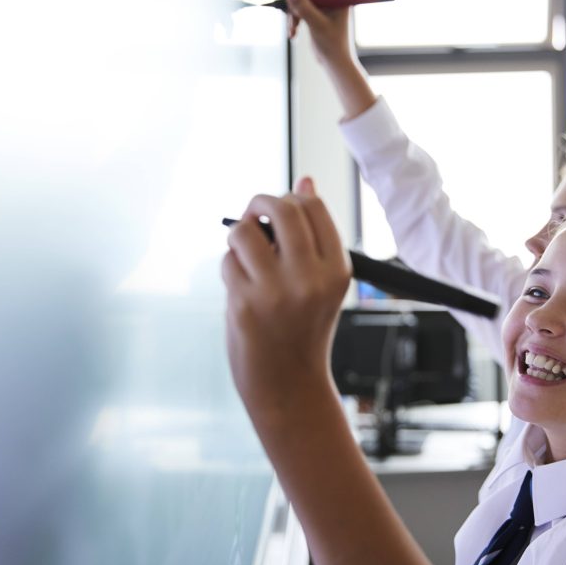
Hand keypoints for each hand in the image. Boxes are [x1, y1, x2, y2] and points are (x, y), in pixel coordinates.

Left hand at [222, 179, 351, 429]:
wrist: (289, 385)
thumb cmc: (302, 328)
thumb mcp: (321, 282)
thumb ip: (312, 235)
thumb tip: (305, 179)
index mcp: (337, 270)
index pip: (313, 207)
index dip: (290, 198)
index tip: (279, 210)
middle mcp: (311, 278)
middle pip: (282, 209)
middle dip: (261, 203)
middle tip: (254, 215)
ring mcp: (277, 291)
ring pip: (246, 232)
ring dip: (240, 237)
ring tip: (245, 257)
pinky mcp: (245, 303)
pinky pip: (228, 261)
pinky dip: (230, 268)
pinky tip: (241, 288)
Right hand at [286, 0, 376, 118]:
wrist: (335, 64)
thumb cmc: (332, 47)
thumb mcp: (317, 26)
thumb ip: (304, 8)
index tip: (291, 3)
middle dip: (297, 5)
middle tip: (292, 20)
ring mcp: (325, 6)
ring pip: (301, 1)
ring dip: (293, 15)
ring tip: (292, 31)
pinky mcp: (317, 14)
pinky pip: (301, 10)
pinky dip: (295, 20)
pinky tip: (293, 34)